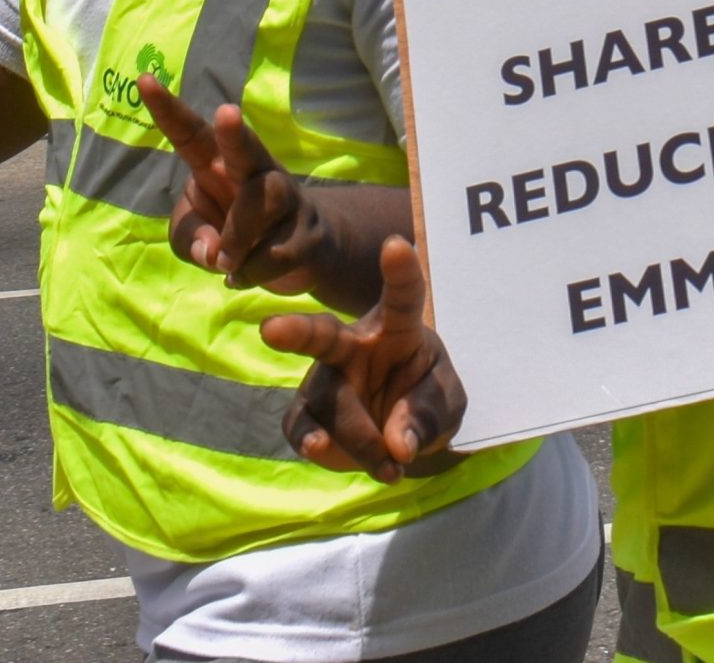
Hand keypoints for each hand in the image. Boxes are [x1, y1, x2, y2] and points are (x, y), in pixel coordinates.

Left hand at [138, 75, 329, 295]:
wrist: (304, 253)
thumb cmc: (237, 232)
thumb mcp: (195, 238)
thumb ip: (189, 239)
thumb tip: (212, 253)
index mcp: (216, 163)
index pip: (189, 132)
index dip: (167, 109)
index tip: (143, 80)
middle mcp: (253, 170)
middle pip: (245, 147)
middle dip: (234, 131)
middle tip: (226, 113)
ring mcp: (286, 197)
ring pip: (260, 204)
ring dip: (237, 238)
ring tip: (226, 263)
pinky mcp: (309, 230)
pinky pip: (274, 253)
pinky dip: (252, 273)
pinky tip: (247, 274)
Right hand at [261, 238, 465, 483]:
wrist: (403, 430)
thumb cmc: (425, 396)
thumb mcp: (444, 404)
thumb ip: (424, 417)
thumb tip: (396, 446)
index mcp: (396, 327)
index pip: (401, 296)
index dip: (400, 272)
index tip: (397, 245)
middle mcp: (352, 344)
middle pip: (321, 334)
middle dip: (295, 331)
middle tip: (270, 331)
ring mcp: (325, 378)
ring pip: (326, 401)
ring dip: (358, 438)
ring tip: (389, 467)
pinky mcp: (309, 412)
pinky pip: (300, 424)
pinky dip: (310, 440)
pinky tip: (319, 448)